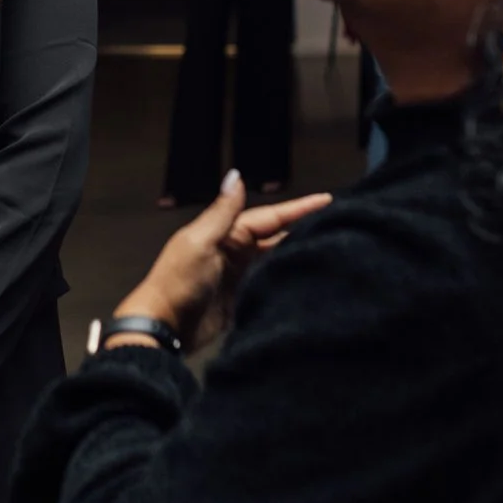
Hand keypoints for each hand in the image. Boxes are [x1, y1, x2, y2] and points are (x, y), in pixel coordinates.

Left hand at [111, 170, 333, 352]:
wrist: (163, 328)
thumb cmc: (178, 283)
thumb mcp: (200, 243)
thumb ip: (222, 212)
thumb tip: (236, 174)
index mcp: (226, 234)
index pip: (270, 217)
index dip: (298, 209)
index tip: (327, 200)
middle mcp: (235, 251)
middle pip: (276, 236)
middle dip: (303, 229)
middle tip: (338, 224)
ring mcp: (240, 276)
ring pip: (276, 259)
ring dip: (298, 254)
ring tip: (332, 250)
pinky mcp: (243, 300)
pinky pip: (270, 283)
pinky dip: (287, 279)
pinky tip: (309, 279)